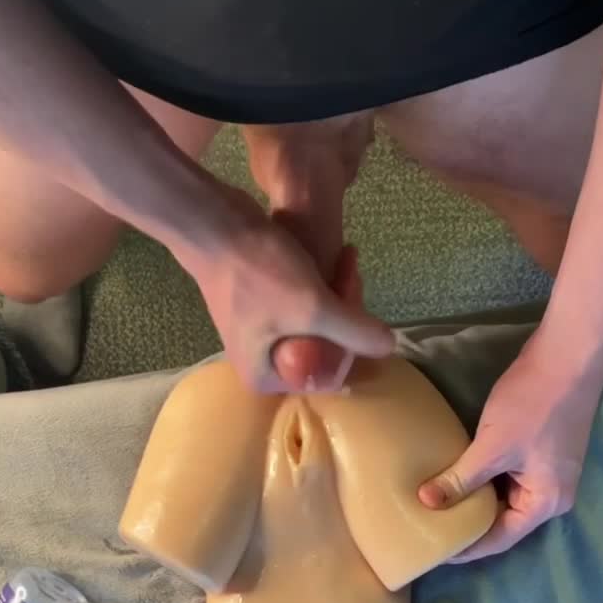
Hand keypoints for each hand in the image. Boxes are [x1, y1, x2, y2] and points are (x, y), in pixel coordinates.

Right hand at [177, 178, 389, 392]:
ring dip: (339, 293)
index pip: (327, 375)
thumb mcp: (311, 306)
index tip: (358, 306)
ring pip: (319, 323)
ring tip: (348, 257)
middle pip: (325, 348)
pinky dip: (324, 284)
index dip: (350, 344)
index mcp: (267, 379)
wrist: (213, 223)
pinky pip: (307, 304)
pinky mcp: (264, 305)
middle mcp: (264, 363)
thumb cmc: (256, 272)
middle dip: (346, 312)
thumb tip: (390, 347)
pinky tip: (339, 257)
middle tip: (353, 272)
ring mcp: (263, 334)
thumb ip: (353, 331)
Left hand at [418, 327, 602, 560]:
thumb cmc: (533, 404)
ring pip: (504, 499)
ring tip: (437, 510)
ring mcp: (549, 474)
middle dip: (468, 526)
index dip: (466, 548)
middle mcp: (552, 496)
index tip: (434, 552)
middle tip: (430, 532)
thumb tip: (425, 503)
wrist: (568, 354)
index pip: (500, 539)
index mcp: (545, 503)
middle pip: (504, 522)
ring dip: (474, 501)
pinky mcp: (542, 453)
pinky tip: (457, 479)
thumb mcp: (492, 446)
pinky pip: (508, 479)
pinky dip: (484, 481)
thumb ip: (460, 478)